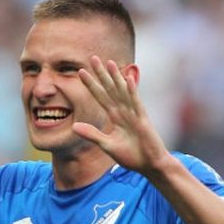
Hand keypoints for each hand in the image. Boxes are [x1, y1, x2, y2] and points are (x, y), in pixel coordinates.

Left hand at [73, 56, 169, 174]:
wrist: (149, 165)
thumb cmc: (131, 155)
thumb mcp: (106, 145)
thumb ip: (92, 134)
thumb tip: (74, 126)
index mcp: (116, 116)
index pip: (100, 96)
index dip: (91, 84)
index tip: (80, 72)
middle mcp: (124, 111)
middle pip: (110, 89)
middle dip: (101, 74)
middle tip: (92, 57)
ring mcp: (134, 114)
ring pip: (123, 92)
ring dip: (116, 77)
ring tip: (109, 62)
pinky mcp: (143, 120)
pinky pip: (136, 104)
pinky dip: (131, 92)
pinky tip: (127, 80)